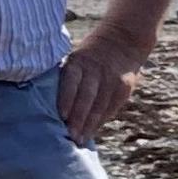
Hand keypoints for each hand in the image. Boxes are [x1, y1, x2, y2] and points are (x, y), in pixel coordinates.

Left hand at [60, 24, 150, 143]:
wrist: (123, 39)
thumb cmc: (90, 56)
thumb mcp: (77, 58)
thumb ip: (69, 79)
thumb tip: (52, 108)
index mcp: (79, 61)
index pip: (72, 81)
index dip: (67, 99)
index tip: (61, 116)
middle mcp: (96, 70)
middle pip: (87, 97)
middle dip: (78, 118)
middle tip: (70, 136)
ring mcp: (112, 79)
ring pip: (100, 105)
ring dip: (90, 124)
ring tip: (81, 139)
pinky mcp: (125, 87)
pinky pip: (112, 107)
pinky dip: (101, 120)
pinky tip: (93, 130)